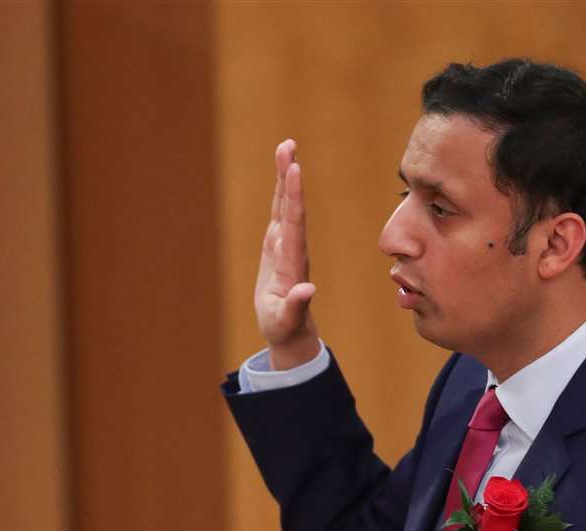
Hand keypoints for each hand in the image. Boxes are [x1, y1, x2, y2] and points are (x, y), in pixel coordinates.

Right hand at [254, 139, 320, 368]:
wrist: (291, 328)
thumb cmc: (285, 327)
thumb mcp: (287, 320)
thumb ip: (297, 306)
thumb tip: (308, 290)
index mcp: (292, 262)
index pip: (294, 223)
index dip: (294, 197)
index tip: (295, 170)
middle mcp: (292, 247)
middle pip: (291, 205)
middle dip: (289, 176)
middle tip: (289, 146)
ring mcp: (286, 244)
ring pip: (285, 204)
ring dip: (285, 176)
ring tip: (285, 148)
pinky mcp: (278, 244)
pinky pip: (279, 211)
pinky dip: (279, 190)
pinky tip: (282, 171)